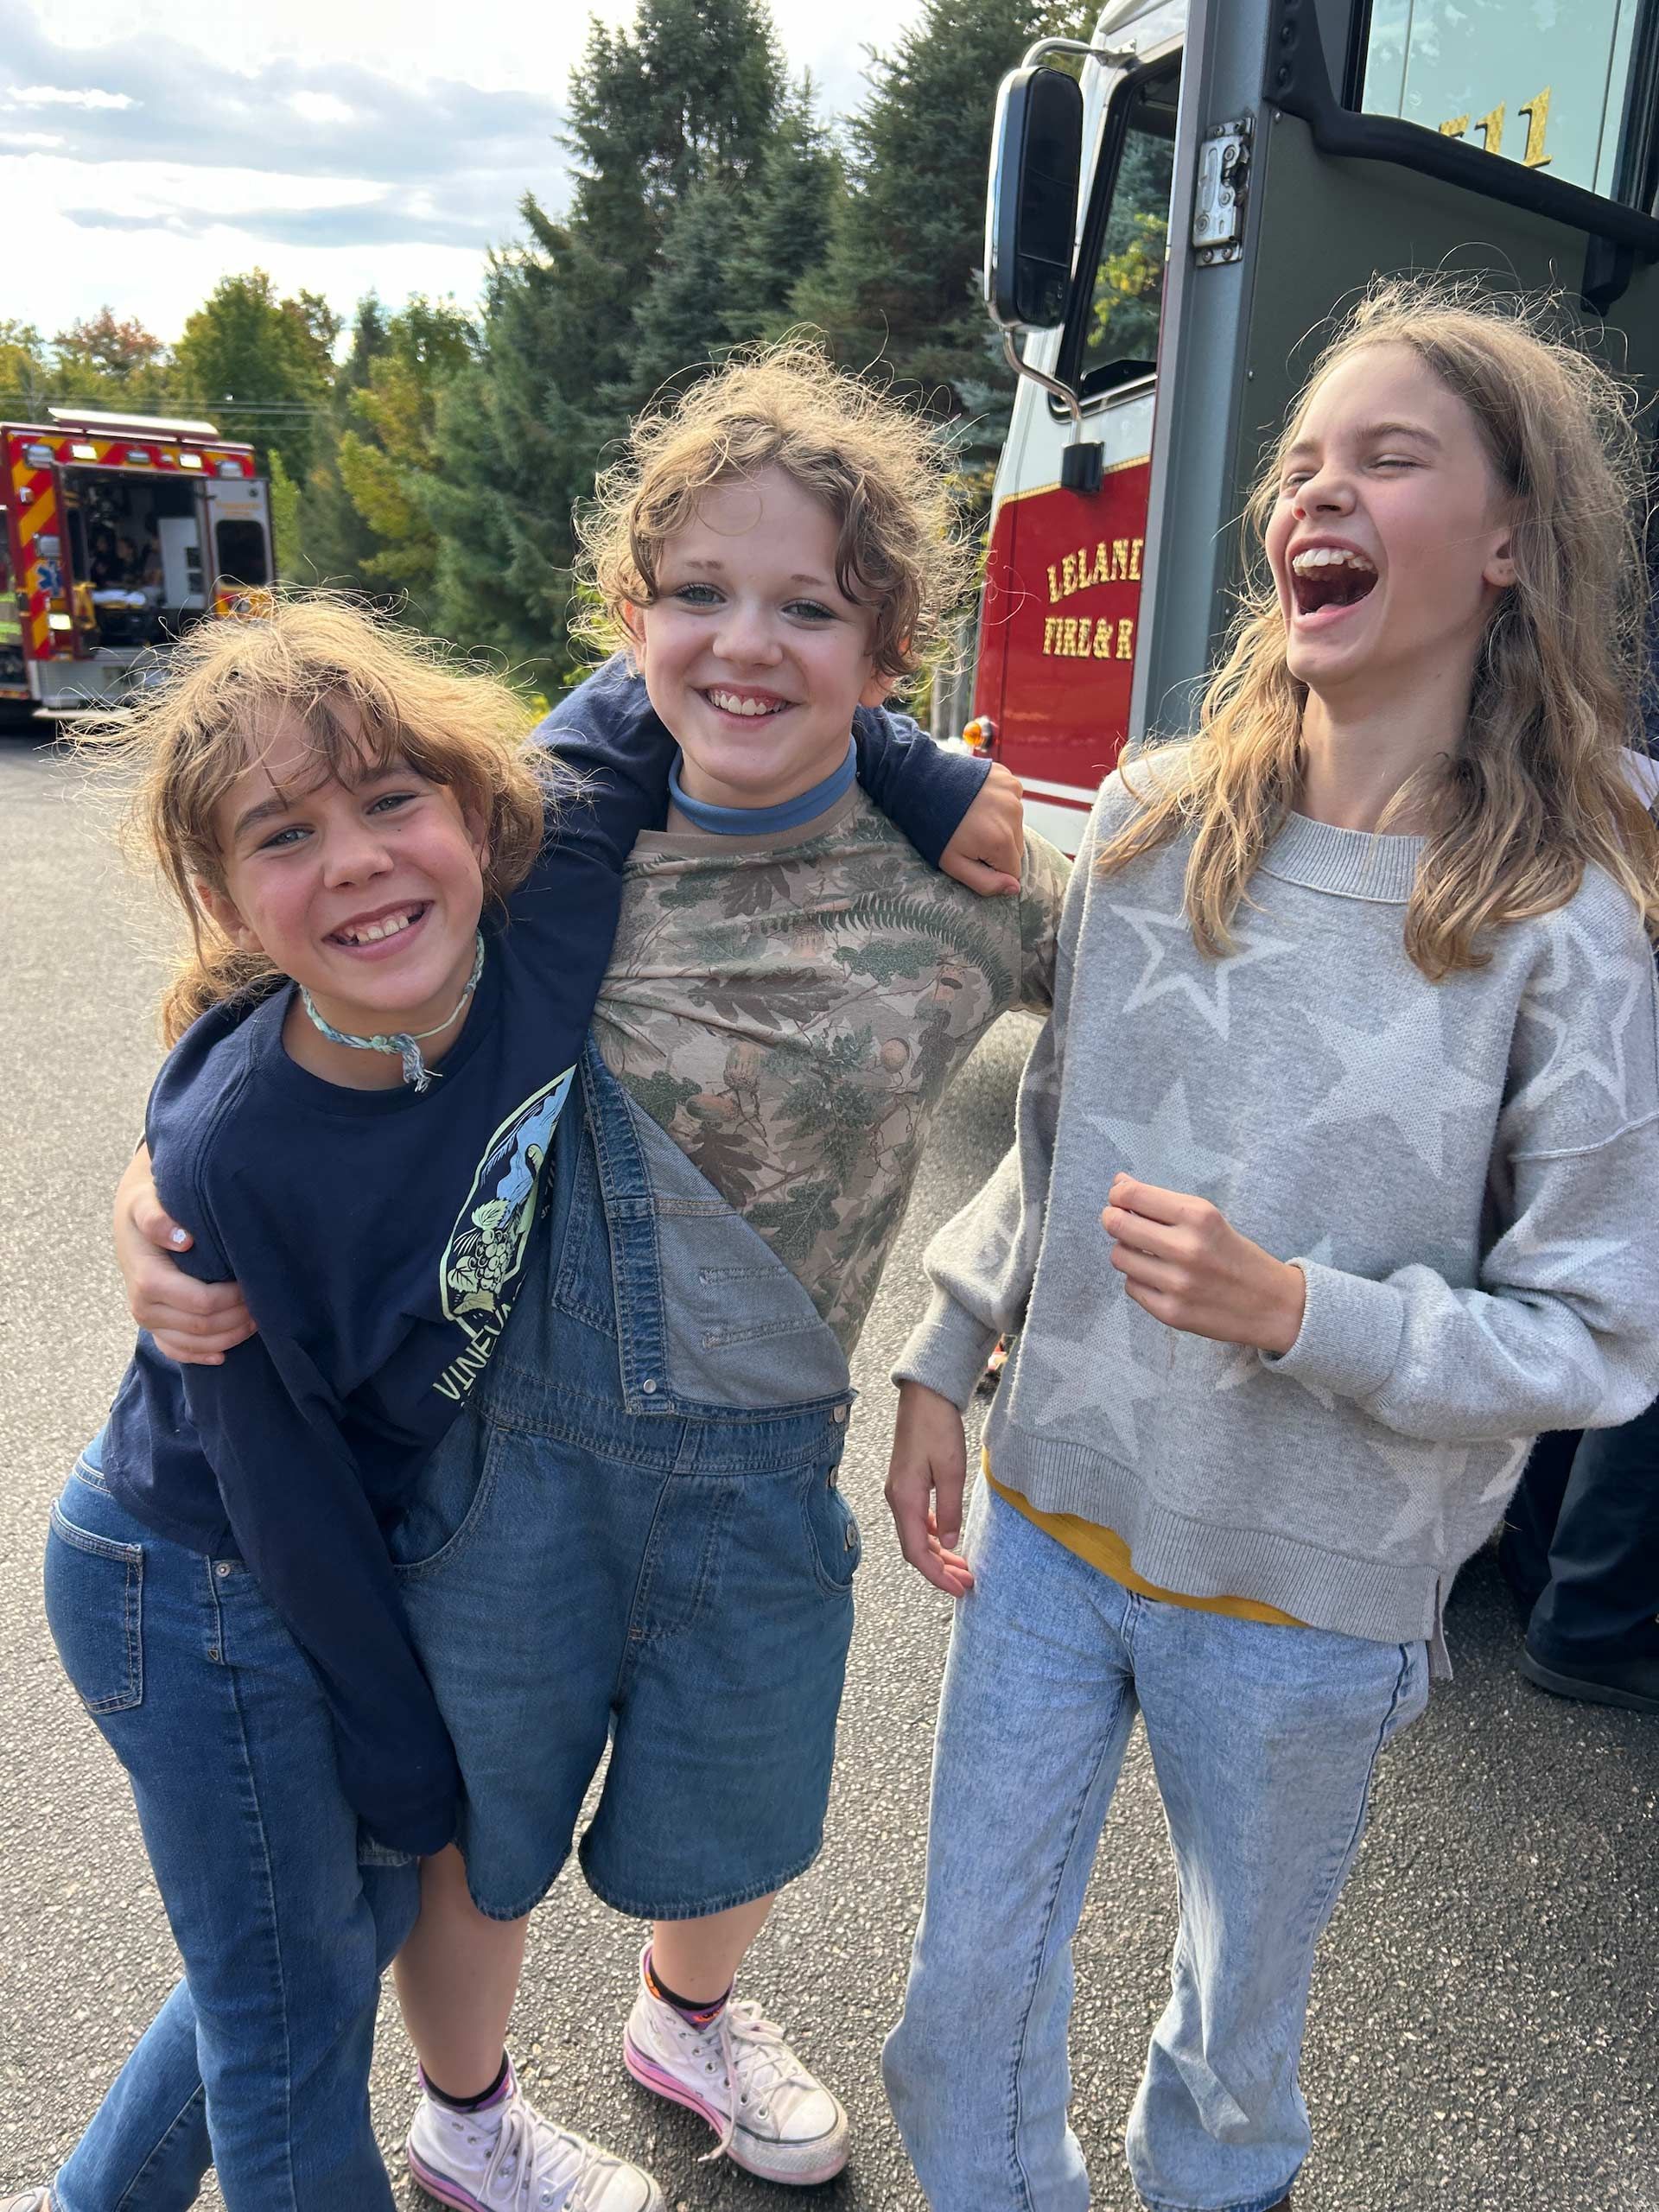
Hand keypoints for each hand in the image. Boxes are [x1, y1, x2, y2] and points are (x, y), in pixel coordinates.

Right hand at [114, 1144, 255, 1363]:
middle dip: (237, 1318)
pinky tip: (225, 1353)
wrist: (132, 1223)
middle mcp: (144, 1307)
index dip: (232, 1299)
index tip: (253, 1283)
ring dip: (229, 1337)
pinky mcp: (154, 1328)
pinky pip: (177, 1352)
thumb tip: (183, 1238)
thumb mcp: (145, 1203)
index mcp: (148, 1280)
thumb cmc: (146, 1208)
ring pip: (194, 1345)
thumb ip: (157, 1217)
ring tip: (257, 1320)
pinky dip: (203, 1355)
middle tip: (265, 1303)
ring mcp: (148, 1322)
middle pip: (202, 1327)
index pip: (201, 1302)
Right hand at [885, 1381, 974, 1596]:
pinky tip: (948, 1539)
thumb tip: (948, 1545)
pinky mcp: (907, 1483)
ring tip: (962, 1567)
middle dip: (940, 1570)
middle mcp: (897, 1499)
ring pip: (916, 1535)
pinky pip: (917, 1519)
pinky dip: (933, 1535)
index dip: (937, 1576)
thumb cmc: (938, 1428)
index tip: (960, 1589)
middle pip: (914, 1548)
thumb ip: (950, 1511)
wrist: (925, 1395)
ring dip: (938, 1554)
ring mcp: (900, 1491)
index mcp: (905, 1500)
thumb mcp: (952, 1471)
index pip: (916, 1552)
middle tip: (967, 1583)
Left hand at [940, 761, 1022, 896]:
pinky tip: (977, 802)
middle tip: (970, 836)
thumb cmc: (933, 829)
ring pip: (1015, 824)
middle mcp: (1013, 815)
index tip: (972, 855)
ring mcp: (1012, 793)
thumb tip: (1014, 888)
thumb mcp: (953, 864)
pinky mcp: (1008, 778)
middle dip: (997, 848)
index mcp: (1001, 840)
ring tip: (972, 818)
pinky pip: (1012, 802)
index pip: (1013, 870)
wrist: (918, 784)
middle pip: (1016, 847)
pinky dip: (999, 805)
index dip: (992, 868)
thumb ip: (986, 882)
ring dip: (1000, 826)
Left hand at [1100, 1176, 1306, 1354]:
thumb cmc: (1234, 1254)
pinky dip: (1138, 1279)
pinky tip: (1158, 1277)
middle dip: (1112, 1219)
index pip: (1132, 1196)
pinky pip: (1131, 1286)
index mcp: (1199, 1216)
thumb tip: (1118, 1184)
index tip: (1118, 1198)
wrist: (1271, 1304)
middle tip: (1119, 1221)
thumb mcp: (1208, 1218)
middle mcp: (1187, 1248)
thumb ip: (1162, 1202)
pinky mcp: (1171, 1312)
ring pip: (1119, 1257)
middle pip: (1118, 1225)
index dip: (1117, 1195)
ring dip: (1126, 1251)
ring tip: (1146, 1253)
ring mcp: (1178, 1283)